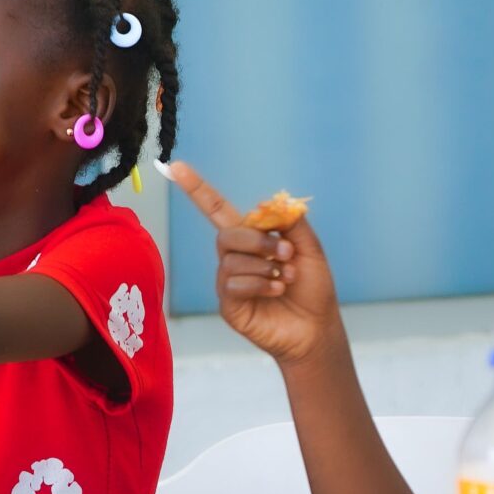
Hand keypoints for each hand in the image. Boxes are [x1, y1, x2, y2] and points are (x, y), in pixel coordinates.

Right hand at [165, 161, 343, 367]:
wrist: (316, 328)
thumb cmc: (313, 289)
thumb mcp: (309, 248)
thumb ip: (291, 222)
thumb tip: (268, 203)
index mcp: (251, 239)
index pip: (217, 209)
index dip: (197, 189)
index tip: (176, 166)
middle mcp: (235, 258)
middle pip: (227, 234)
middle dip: (258, 239)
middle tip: (286, 253)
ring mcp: (228, 282)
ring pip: (231, 260)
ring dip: (265, 266)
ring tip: (287, 278)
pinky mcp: (228, 305)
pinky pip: (232, 284)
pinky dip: (259, 284)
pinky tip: (277, 291)